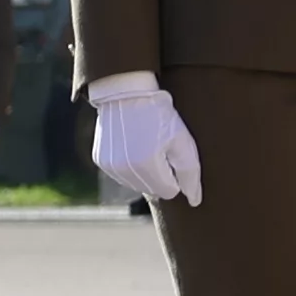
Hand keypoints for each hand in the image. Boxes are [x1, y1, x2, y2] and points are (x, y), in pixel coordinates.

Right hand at [89, 80, 202, 205]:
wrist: (125, 94)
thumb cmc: (160, 116)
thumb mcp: (183, 140)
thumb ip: (190, 173)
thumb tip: (194, 201)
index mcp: (148, 166)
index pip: (170, 192)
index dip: (176, 175)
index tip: (174, 154)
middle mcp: (126, 171)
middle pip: (153, 190)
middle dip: (161, 176)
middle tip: (161, 149)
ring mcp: (110, 167)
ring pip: (136, 185)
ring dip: (145, 173)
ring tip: (147, 147)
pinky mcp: (101, 161)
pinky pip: (122, 175)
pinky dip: (130, 167)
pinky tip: (133, 147)